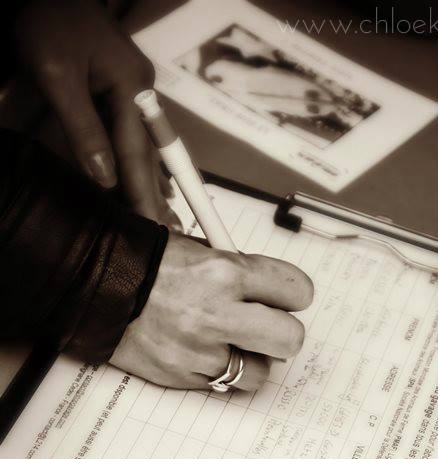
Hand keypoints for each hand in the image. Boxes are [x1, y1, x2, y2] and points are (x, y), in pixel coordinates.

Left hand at [14, 0, 167, 221]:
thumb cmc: (47, 24)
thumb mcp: (56, 76)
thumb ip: (82, 128)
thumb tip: (104, 178)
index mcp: (132, 86)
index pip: (137, 153)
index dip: (142, 193)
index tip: (150, 226)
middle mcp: (142, 90)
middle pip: (148, 152)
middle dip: (154, 193)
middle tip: (165, 231)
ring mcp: (135, 87)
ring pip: (145, 144)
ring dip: (152, 180)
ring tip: (164, 214)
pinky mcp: (121, 85)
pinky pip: (136, 132)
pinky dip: (142, 159)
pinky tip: (154, 179)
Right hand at [110, 235, 313, 389]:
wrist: (97, 286)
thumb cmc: (150, 265)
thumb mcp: (201, 251)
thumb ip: (241, 273)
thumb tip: (274, 296)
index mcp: (225, 272)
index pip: (297, 291)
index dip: (295, 296)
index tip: (287, 299)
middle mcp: (216, 312)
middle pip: (290, 339)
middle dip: (284, 334)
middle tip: (269, 328)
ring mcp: (198, 350)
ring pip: (260, 372)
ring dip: (252, 360)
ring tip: (231, 343)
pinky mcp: (182, 375)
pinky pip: (224, 385)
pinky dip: (221, 372)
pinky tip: (207, 353)